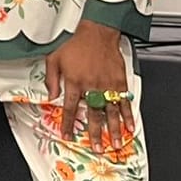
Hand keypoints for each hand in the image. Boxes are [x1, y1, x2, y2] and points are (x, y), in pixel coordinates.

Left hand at [45, 19, 134, 150]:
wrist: (96, 32)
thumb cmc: (75, 44)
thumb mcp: (54, 59)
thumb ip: (51, 79)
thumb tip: (50, 96)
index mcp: (74, 82)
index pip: (71, 109)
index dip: (69, 124)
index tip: (68, 136)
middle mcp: (91, 86)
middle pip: (93, 115)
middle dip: (95, 134)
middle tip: (97, 148)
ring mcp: (107, 85)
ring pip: (111, 112)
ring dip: (114, 130)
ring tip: (116, 144)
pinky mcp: (119, 82)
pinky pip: (124, 102)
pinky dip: (128, 115)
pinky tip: (130, 126)